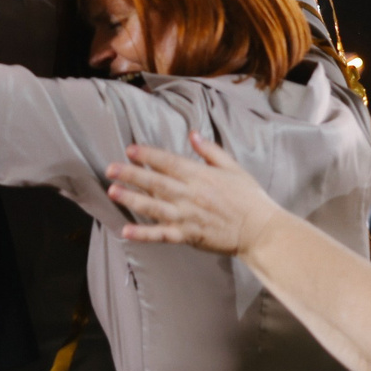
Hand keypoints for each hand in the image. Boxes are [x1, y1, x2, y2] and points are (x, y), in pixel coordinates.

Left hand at [106, 134, 285, 256]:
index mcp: (200, 175)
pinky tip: (126, 231)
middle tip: (110, 169)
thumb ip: (210, 151)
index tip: (130, 149)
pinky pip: (161, 235)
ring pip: (153, 207)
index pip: (169, 162)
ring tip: (113, 192)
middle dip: (131, 174)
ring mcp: (187, 216)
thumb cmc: (249, 198)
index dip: (148, 155)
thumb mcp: (233, 168)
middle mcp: (190, 195)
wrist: (261, 230)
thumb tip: (192, 134)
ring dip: (131, 199)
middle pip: (155, 182)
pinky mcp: (188, 236)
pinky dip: (143, 234)